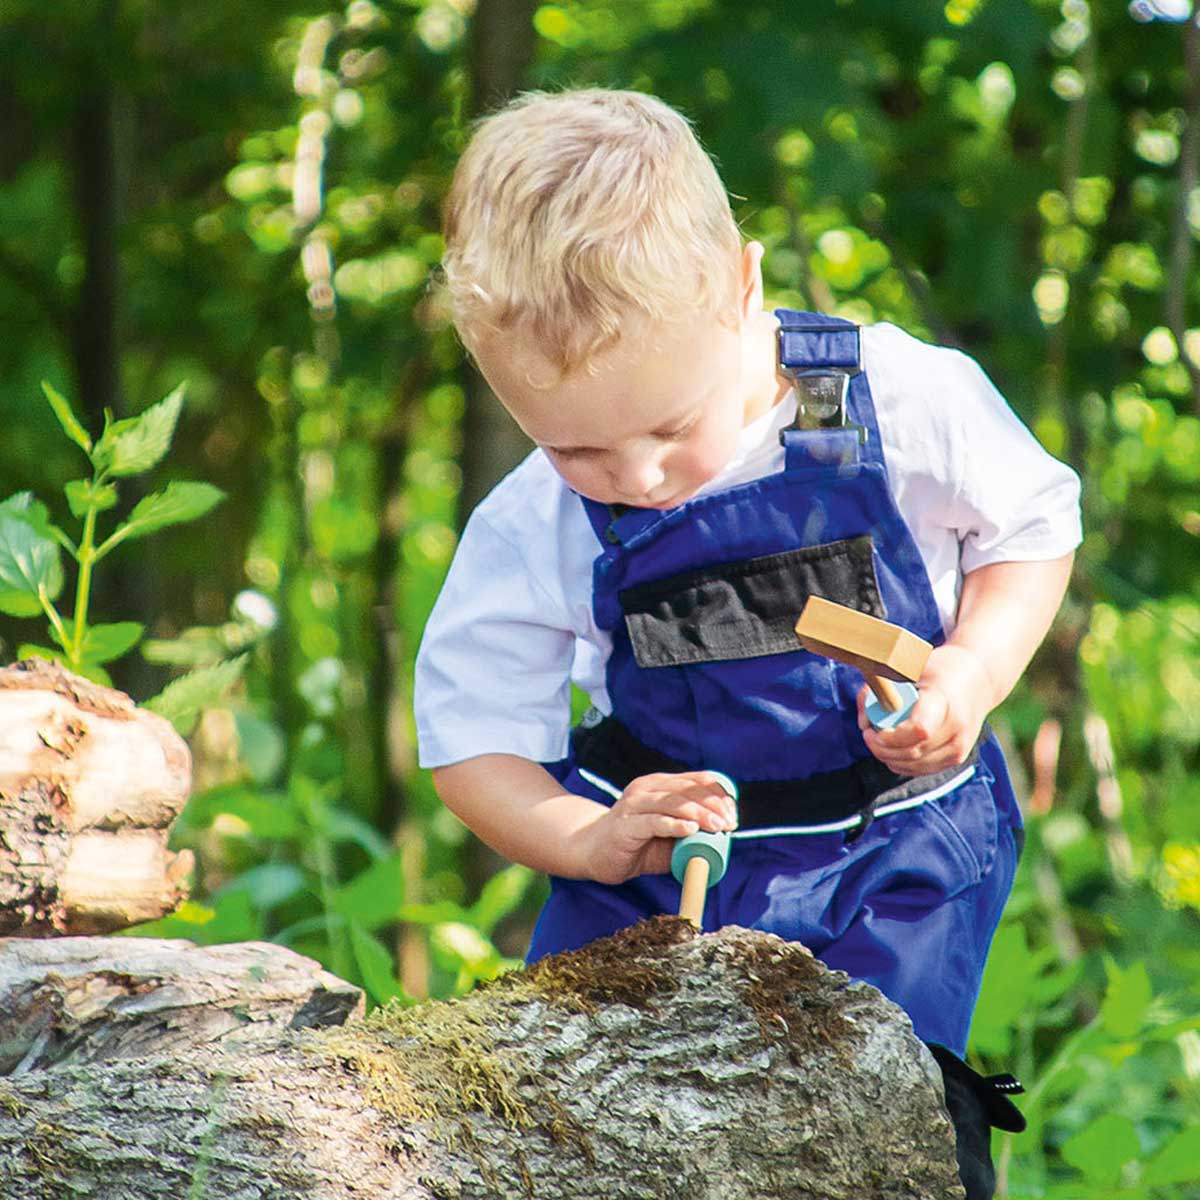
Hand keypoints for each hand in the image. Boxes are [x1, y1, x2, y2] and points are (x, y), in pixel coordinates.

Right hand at [580, 771, 737, 884]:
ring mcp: (635, 805)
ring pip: (673, 802)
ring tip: (717, 827)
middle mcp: (647, 788)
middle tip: (730, 823)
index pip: (697, 781)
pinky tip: (690, 829)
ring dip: (699, 813)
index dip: (719, 795)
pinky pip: (654, 821)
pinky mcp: (626, 825)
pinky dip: (674, 824)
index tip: (733, 814)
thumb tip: (722, 835)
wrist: (592, 850)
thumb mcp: (669, 835)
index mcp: (660, 785)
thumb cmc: (636, 843)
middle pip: (688, 790)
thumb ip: (691, 831)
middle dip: (713, 805)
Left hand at [857, 644, 994, 776]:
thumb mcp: (911, 667)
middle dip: (881, 747)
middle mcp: (957, 729)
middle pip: (912, 752)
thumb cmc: (939, 669)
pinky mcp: (957, 759)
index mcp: (945, 701)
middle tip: (867, 732)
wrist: (979, 679)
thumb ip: (882, 688)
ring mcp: (960, 748)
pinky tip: (891, 747)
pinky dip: (901, 762)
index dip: (891, 736)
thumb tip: (863, 719)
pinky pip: (921, 769)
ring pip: (914, 765)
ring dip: (888, 756)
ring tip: (877, 739)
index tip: (872, 728)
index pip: (919, 730)